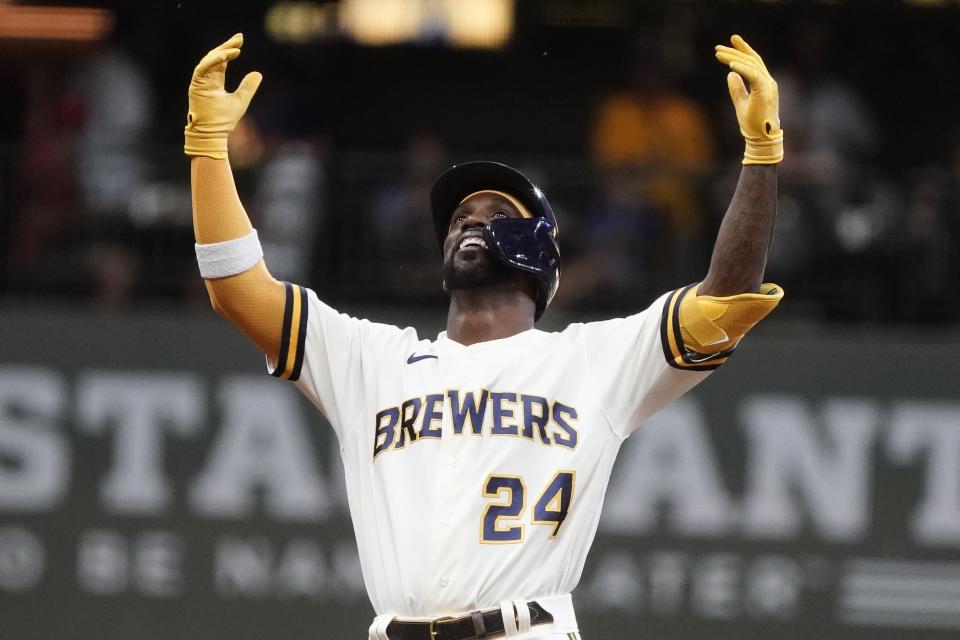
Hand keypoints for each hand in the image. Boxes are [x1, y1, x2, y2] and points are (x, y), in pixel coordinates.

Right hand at [184, 33, 262, 158]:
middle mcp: (206, 79)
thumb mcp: (241, 100)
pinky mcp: (195, 85)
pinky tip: (224, 56)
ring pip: (208, 60)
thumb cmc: (224, 120)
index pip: (221, 61)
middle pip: (215, 57)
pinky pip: (202, 68)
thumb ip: (248, 87)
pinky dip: (212, 61)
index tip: (240, 42)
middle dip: (226, 46)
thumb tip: (257, 73)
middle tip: (239, 38)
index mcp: (215, 81)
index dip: (229, 50)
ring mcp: (200, 82)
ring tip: (234, 48)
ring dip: (221, 52)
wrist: (212, 133)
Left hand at [715, 35, 782, 164]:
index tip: (732, 40)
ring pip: (751, 65)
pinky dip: (742, 69)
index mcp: (763, 83)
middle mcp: (767, 81)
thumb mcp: (741, 102)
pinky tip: (730, 66)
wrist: (761, 138)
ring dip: (734, 58)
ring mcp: (768, 86)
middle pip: (751, 60)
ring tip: (718, 54)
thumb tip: (730, 75)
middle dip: (735, 51)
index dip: (743, 50)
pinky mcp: (764, 92)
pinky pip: (753, 76)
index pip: (754, 62)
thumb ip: (737, 88)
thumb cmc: (752, 123)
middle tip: (718, 47)